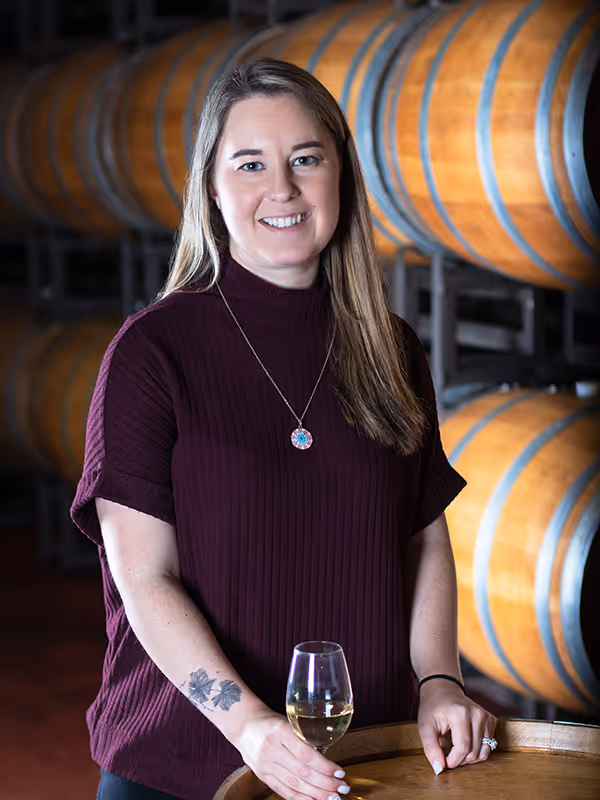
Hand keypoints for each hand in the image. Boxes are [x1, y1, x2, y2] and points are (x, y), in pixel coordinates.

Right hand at [234, 709, 349, 799]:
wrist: (243, 725)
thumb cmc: (269, 722)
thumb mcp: (287, 723)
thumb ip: (303, 739)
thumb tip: (327, 759)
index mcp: (281, 731)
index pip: (306, 754)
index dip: (325, 766)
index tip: (340, 772)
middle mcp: (272, 749)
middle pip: (302, 773)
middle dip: (326, 783)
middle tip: (342, 788)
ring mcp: (266, 765)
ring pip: (295, 785)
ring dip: (317, 794)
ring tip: (333, 797)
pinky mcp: (262, 776)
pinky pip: (284, 791)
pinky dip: (301, 799)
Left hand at [417, 680, 496, 773]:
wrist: (443, 688)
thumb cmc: (433, 706)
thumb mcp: (425, 726)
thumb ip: (431, 748)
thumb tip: (439, 769)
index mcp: (460, 713)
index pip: (463, 748)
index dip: (453, 761)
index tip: (443, 761)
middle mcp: (477, 714)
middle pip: (474, 753)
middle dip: (459, 760)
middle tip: (446, 753)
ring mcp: (486, 716)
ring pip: (483, 752)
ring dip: (469, 757)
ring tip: (455, 749)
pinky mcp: (491, 719)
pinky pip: (488, 745)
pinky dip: (477, 750)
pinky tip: (465, 742)